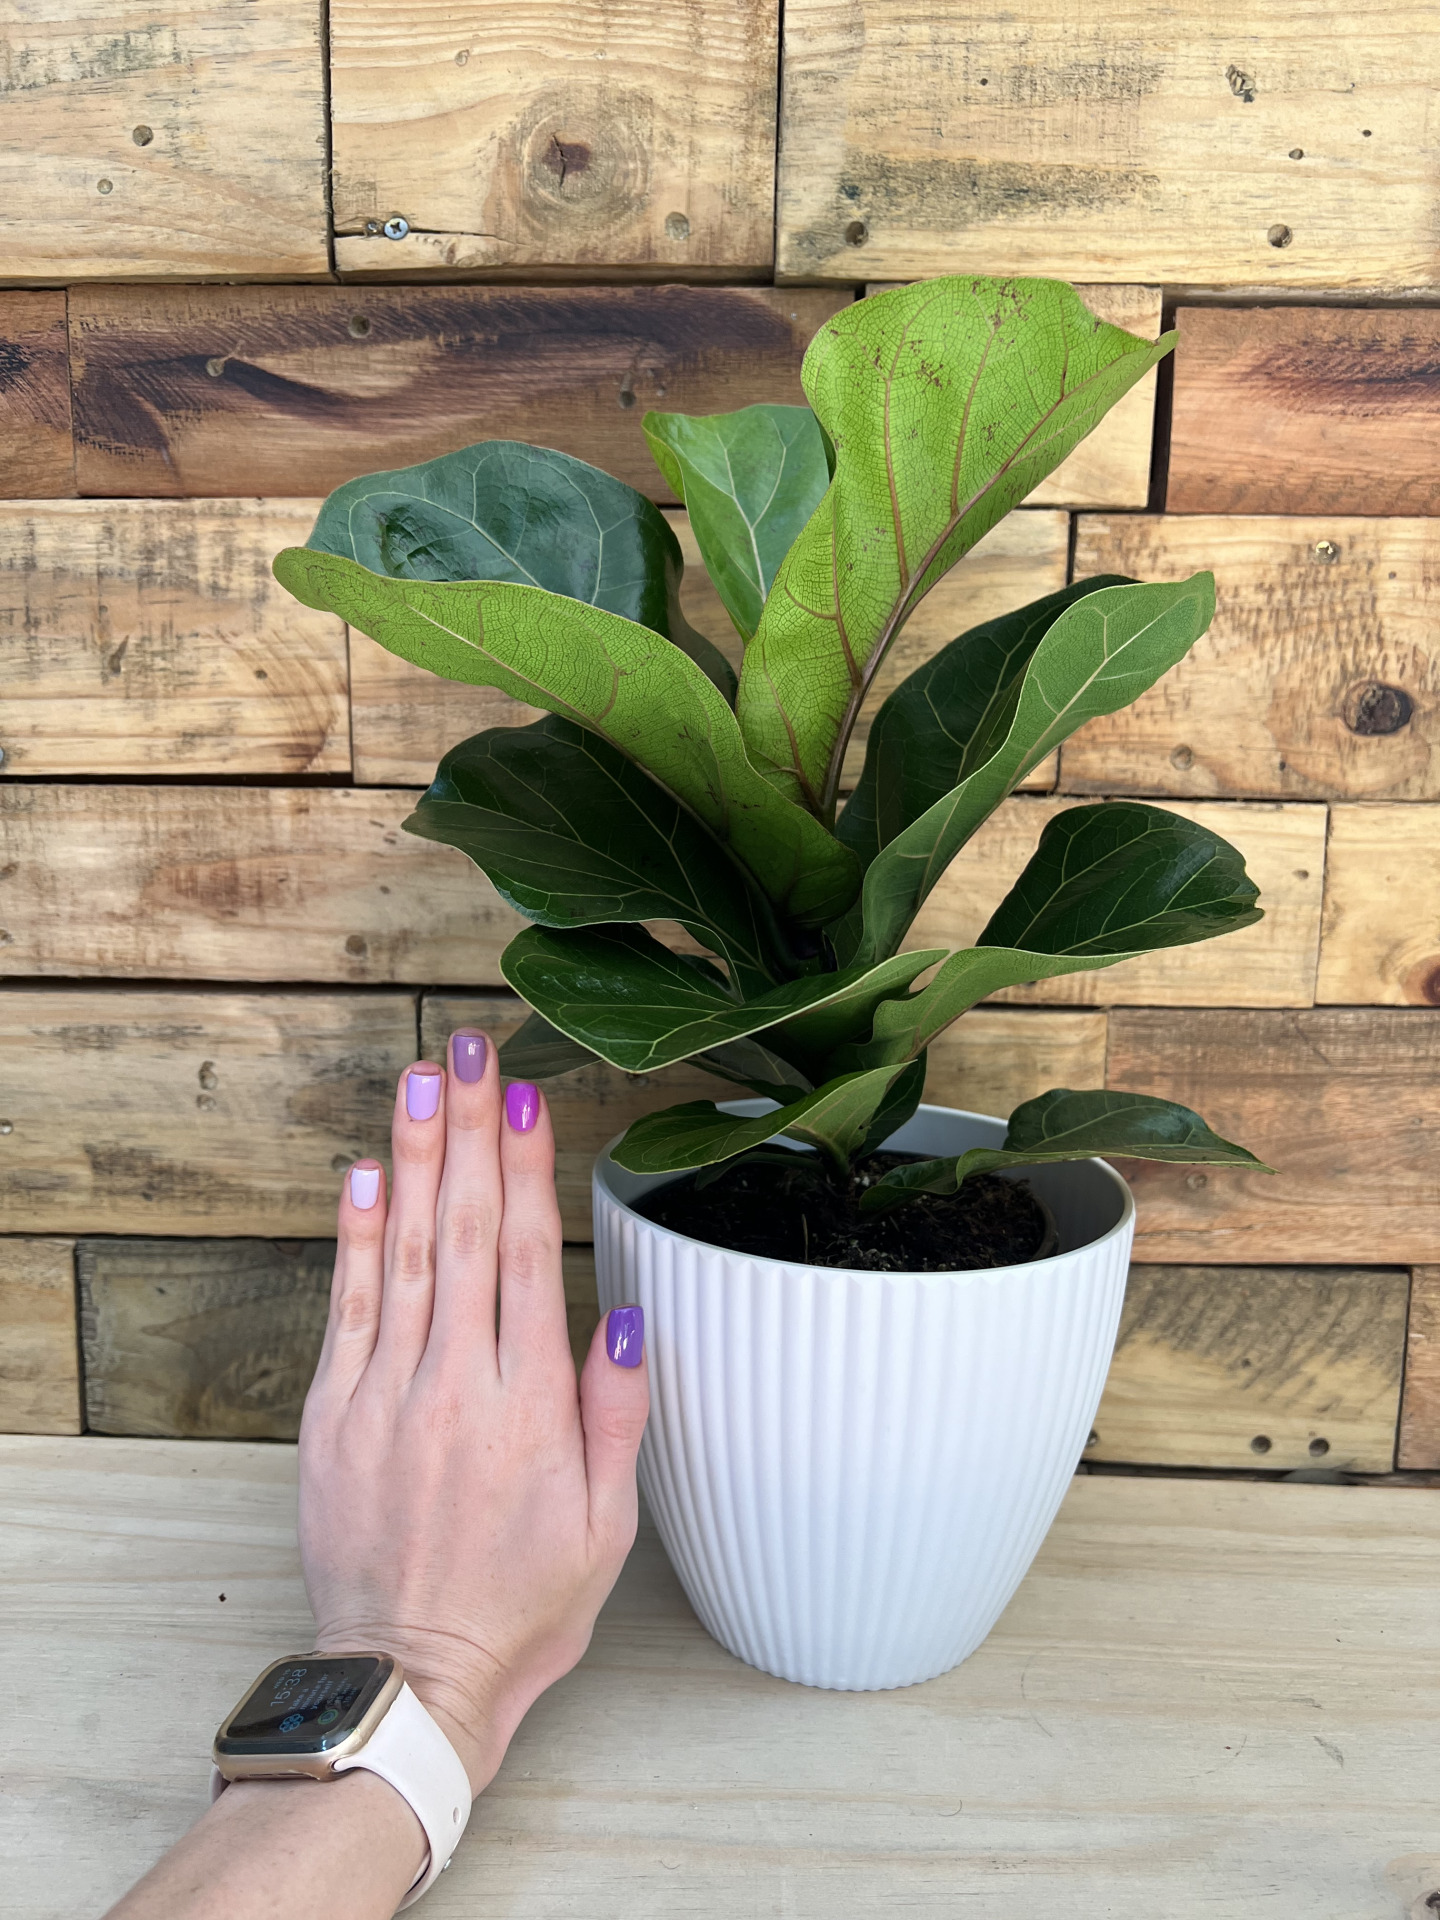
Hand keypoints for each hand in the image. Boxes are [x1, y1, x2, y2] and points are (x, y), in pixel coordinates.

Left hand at [297, 1035, 649, 1791]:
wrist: (409, 1675)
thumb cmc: (522, 1605)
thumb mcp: (608, 1524)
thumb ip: (617, 1412)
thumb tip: (627, 1312)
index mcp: (528, 1405)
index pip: (524, 1254)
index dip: (524, 1164)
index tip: (525, 1092)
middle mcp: (454, 1384)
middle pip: (460, 1229)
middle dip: (467, 1127)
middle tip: (470, 1048)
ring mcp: (385, 1394)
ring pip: (399, 1252)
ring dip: (409, 1157)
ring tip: (420, 1079)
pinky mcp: (332, 1415)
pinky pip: (345, 1309)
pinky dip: (352, 1238)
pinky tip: (361, 1176)